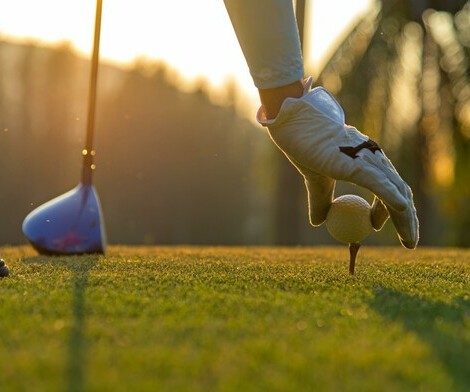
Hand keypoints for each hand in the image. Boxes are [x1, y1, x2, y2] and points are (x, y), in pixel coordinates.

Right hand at [257, 78, 418, 247]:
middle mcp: (374, 159)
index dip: (387, 211)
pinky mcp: (358, 163)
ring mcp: (369, 160)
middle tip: (409, 243)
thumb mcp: (315, 180)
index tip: (375, 227)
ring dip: (406, 219)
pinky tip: (402, 211)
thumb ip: (320, 200)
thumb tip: (318, 222)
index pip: (388, 188)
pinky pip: (380, 185)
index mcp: (366, 161)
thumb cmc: (306, 146)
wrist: (296, 124)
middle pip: (400, 192)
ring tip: (409, 242)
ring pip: (396, 193)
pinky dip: (392, 199)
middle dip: (408, 220)